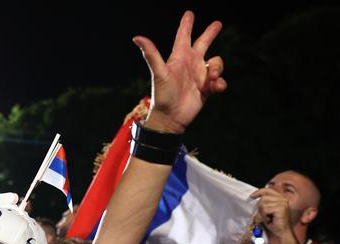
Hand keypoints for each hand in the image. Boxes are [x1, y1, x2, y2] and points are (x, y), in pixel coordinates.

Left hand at [133, 11, 226, 132]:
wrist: (170, 118)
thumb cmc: (162, 95)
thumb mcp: (159, 72)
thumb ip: (151, 54)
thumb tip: (136, 37)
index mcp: (179, 58)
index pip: (183, 36)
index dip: (186, 25)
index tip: (189, 13)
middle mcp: (190, 64)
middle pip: (203, 43)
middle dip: (210, 33)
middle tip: (218, 23)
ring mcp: (199, 76)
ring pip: (216, 63)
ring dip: (217, 68)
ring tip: (211, 78)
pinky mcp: (207, 89)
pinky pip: (219, 81)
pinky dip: (220, 83)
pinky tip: (214, 88)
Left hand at [250, 188, 292, 238]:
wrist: (283, 233)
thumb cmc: (275, 223)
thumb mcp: (268, 211)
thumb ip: (264, 203)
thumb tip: (253, 197)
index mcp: (281, 199)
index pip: (268, 190)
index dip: (259, 192)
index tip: (251, 196)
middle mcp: (283, 199)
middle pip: (263, 198)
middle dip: (260, 207)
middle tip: (265, 216)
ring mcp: (282, 203)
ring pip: (263, 204)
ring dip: (262, 213)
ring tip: (268, 218)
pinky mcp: (280, 208)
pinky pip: (265, 209)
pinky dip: (264, 216)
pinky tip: (269, 220)